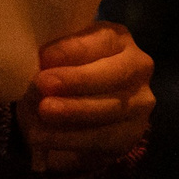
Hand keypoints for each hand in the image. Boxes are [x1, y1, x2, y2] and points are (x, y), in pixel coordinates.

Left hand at [19, 19, 153, 172]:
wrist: (77, 115)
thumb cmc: (65, 73)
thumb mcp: (61, 58)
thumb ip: (54, 58)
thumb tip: (39, 66)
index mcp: (118, 39)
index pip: (103, 40)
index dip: (73, 49)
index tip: (44, 57)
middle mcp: (138, 67)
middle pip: (112, 74)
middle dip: (76, 80)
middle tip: (43, 85)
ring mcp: (140, 102)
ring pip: (110, 108)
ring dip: (73, 111)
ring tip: (42, 112)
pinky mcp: (132, 134)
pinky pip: (104, 138)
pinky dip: (72, 139)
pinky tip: (47, 137)